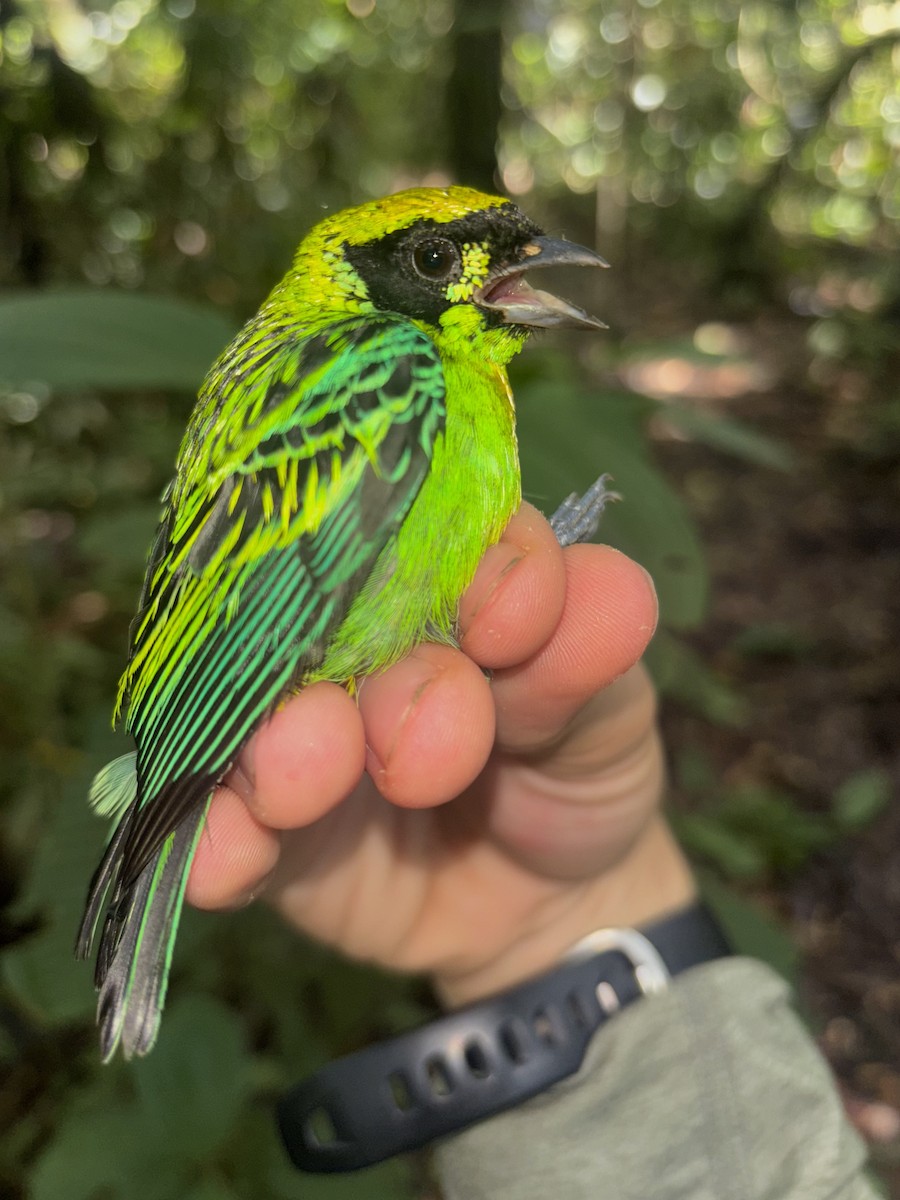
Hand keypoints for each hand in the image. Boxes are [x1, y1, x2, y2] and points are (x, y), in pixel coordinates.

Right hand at [185, 503, 694, 1003]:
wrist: (551, 906)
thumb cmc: (580, 775)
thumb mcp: (607, 720)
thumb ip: (589, 661)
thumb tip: (613, 591)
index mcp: (438, 588)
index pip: (429, 532)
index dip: (466, 568)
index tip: (508, 626)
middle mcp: (355, 647)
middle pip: (325, 620)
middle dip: (378, 679)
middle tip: (426, 746)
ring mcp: (304, 735)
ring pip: (258, 718)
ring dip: (275, 743)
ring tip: (302, 778)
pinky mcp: (270, 833)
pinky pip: (220, 830)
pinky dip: (214, 839)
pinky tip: (229, 855)